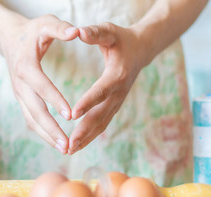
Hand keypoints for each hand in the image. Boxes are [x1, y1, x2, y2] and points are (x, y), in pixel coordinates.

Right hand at [0, 15, 78, 153]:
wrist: (9, 38)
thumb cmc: (32, 31)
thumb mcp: (46, 23)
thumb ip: (61, 28)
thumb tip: (76, 32)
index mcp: (26, 66)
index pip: (41, 86)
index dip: (55, 100)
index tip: (70, 115)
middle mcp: (20, 84)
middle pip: (35, 110)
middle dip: (51, 129)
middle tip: (68, 144)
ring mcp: (20, 94)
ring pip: (32, 120)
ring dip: (48, 136)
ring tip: (66, 149)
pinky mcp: (22, 100)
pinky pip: (32, 119)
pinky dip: (44, 133)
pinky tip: (58, 143)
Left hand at [68, 22, 151, 153]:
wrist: (141, 50)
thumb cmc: (122, 39)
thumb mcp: (109, 31)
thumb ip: (95, 32)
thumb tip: (79, 31)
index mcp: (117, 75)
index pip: (100, 92)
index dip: (87, 103)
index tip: (72, 115)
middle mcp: (119, 93)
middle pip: (101, 115)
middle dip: (84, 131)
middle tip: (69, 144)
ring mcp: (118, 102)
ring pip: (101, 124)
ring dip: (86, 138)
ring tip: (69, 150)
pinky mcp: (114, 107)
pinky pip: (102, 125)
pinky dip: (90, 136)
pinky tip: (76, 145)